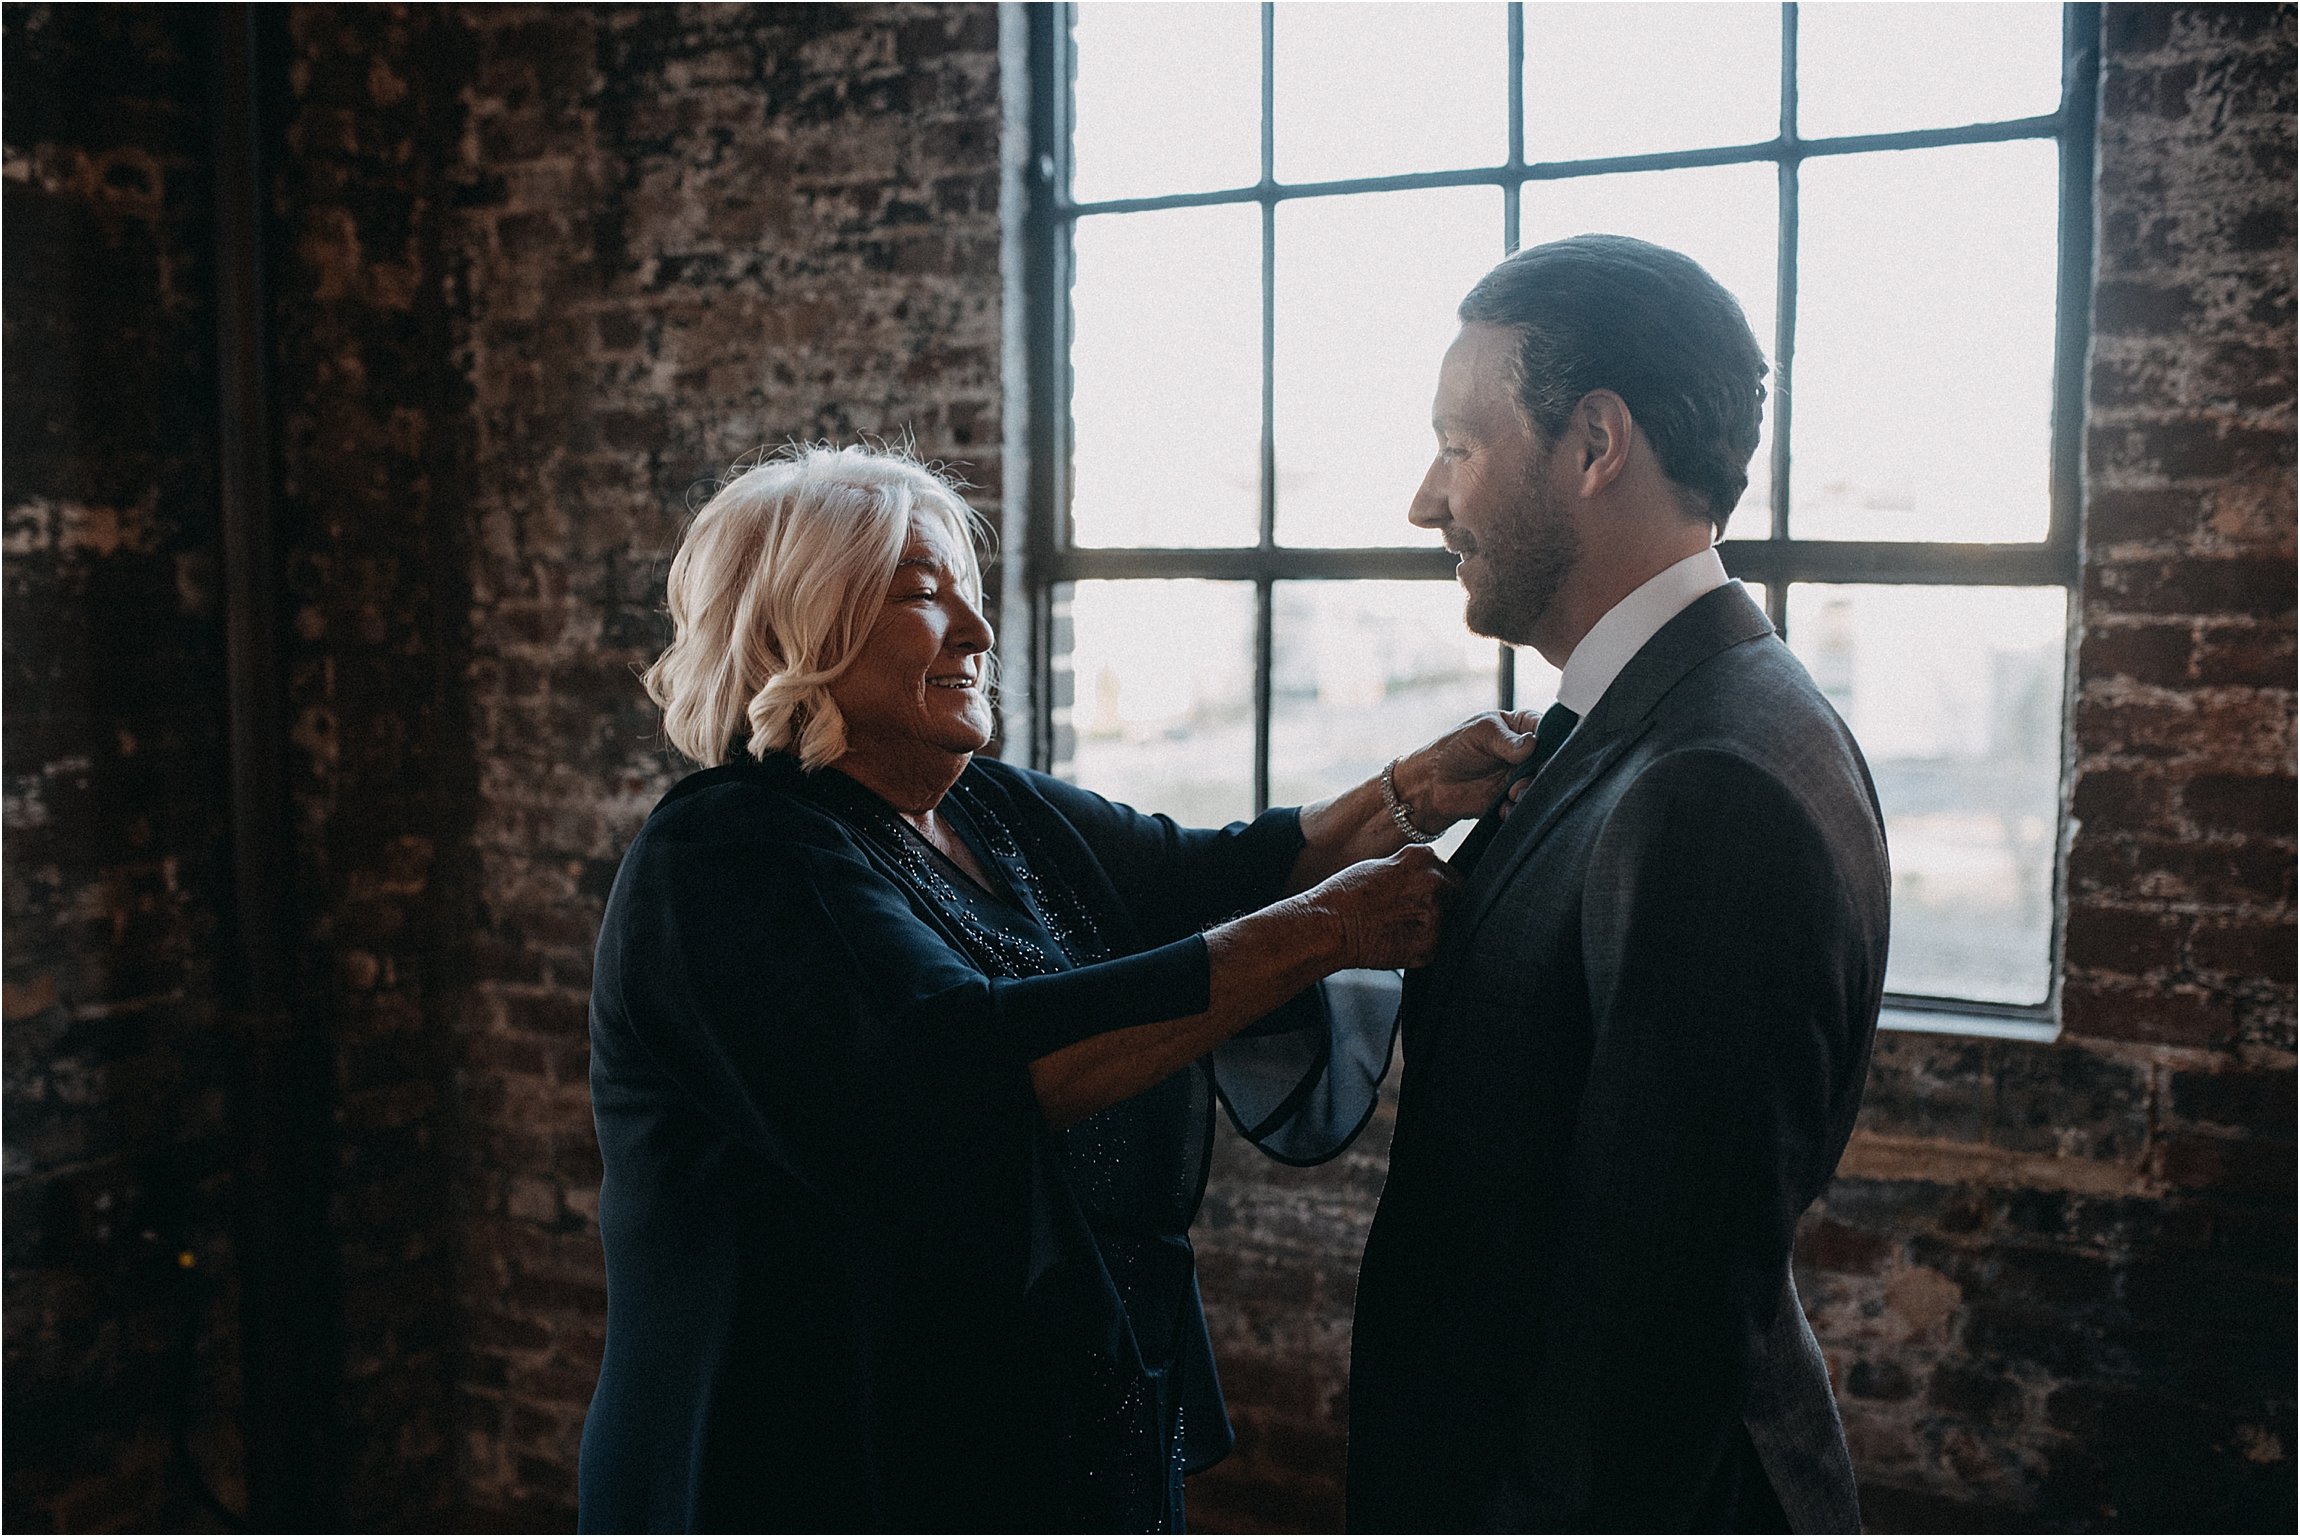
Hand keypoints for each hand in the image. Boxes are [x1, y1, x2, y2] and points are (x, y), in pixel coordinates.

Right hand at [1304, 845, 1459, 969]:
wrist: (1328, 926)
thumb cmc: (1344, 896)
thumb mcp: (1383, 866)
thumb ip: (1412, 871)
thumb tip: (1429, 881)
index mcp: (1423, 858)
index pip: (1450, 873)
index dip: (1438, 886)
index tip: (1422, 896)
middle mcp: (1434, 883)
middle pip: (1456, 896)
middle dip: (1440, 905)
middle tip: (1410, 914)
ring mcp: (1435, 915)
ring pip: (1450, 922)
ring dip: (1434, 926)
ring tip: (1402, 928)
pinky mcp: (1430, 946)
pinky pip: (1439, 946)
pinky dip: (1424, 946)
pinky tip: (1399, 941)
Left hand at [1392, 710, 1543, 828]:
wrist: (1431, 785)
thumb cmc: (1453, 750)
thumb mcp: (1480, 734)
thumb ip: (1507, 740)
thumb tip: (1532, 744)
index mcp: (1520, 725)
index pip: (1549, 728)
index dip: (1552, 741)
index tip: (1541, 753)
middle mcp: (1526, 750)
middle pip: (1551, 759)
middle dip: (1542, 771)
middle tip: (1524, 779)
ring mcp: (1521, 774)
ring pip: (1541, 783)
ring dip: (1530, 791)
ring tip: (1511, 794)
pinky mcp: (1513, 796)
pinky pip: (1527, 803)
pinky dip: (1519, 807)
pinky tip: (1504, 806)